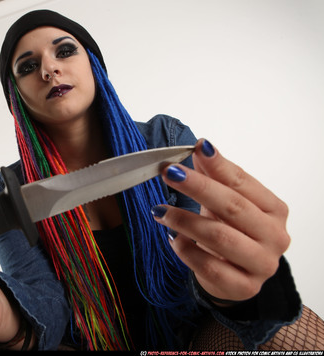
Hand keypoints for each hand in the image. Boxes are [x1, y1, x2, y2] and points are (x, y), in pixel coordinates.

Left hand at [152, 139, 289, 302]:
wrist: (235, 275)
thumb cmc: (231, 232)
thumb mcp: (224, 202)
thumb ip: (215, 176)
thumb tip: (200, 147)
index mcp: (274, 209)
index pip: (243, 182)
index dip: (218, 165)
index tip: (196, 147)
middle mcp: (274, 236)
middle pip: (233, 207)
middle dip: (198, 187)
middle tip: (170, 173)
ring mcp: (262, 264)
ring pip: (220, 237)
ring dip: (185, 220)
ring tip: (159, 210)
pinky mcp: (243, 287)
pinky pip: (209, 267)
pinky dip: (186, 250)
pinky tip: (171, 238)